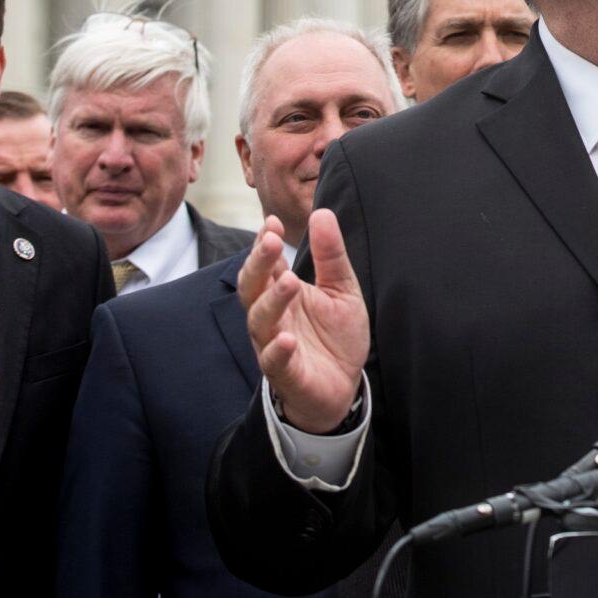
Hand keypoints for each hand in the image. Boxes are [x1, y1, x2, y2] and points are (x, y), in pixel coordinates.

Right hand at [240, 208, 369, 435]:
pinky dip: (277, 350)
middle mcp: (272, 315)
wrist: (345, 385)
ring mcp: (274, 343)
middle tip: (271, 242)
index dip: (264, 243)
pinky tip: (286, 339)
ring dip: (272, 300)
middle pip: (252, 286)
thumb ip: (331, 255)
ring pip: (260, 320)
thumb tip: (322, 212)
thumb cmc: (336, 335)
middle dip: (258, 263)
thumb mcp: (341, 289)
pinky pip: (273, 361)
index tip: (272, 222)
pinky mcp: (285, 373)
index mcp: (283, 291)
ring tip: (288, 281)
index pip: (266, 263)